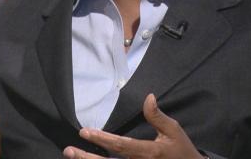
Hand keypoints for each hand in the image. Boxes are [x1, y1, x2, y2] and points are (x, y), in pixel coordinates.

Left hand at [63, 94, 202, 158]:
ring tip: (72, 157)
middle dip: (86, 158)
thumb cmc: (181, 150)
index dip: (102, 139)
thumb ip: (157, 116)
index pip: (121, 146)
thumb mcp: (174, 130)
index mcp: (149, 153)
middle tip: (69, 150)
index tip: (85, 132)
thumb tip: (148, 97)